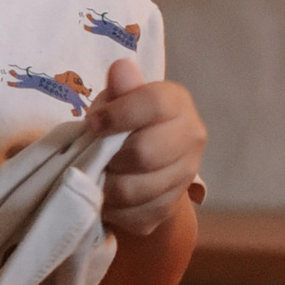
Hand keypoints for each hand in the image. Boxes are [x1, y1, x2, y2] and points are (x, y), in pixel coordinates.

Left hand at [89, 61, 205, 237]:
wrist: (140, 160)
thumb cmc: (123, 120)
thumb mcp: (117, 99)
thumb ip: (121, 88)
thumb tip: (121, 69)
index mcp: (178, 103)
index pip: (153, 105)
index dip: (117, 116)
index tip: (91, 123)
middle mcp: (192, 138)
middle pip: (145, 153)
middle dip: (110, 156)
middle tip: (95, 155)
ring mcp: (185, 176)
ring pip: (136, 190)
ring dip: (107, 185)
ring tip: (97, 175)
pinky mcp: (170, 208)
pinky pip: (135, 216)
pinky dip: (113, 210)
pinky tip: (106, 196)